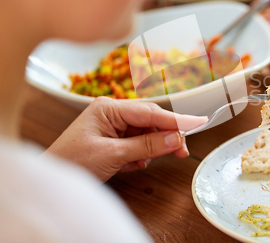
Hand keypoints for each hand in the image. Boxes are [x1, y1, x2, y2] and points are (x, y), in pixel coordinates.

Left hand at [44, 97, 206, 181]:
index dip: (176, 119)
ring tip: (144, 161)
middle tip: (181, 151)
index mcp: (109, 108)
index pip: (150, 112)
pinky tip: (133, 163)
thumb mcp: (113, 154)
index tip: (198, 123)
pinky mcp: (112, 139)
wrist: (52, 179)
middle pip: (150, 121)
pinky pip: (137, 143)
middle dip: (165, 137)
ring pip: (145, 134)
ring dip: (150, 149)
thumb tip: (176, 139)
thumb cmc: (71, 162)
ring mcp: (112, 126)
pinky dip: (140, 154)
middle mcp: (112, 113)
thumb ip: (147, 145)